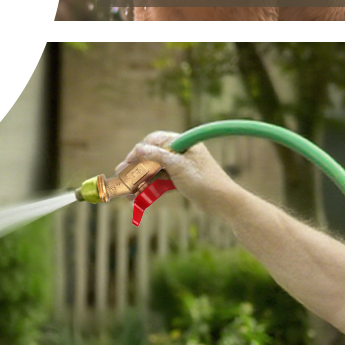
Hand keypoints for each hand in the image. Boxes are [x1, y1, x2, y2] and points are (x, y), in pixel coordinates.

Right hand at [112, 132, 240, 213]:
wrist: (224, 203)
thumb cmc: (205, 181)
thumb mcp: (179, 167)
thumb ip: (158, 156)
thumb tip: (139, 148)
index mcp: (183, 143)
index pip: (155, 141)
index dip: (139, 152)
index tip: (127, 163)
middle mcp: (180, 153)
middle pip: (152, 158)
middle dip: (136, 170)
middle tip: (120, 180)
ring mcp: (180, 167)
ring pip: (155, 172)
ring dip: (141, 182)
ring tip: (127, 194)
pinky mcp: (181, 180)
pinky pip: (161, 182)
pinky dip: (150, 188)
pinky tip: (139, 197)